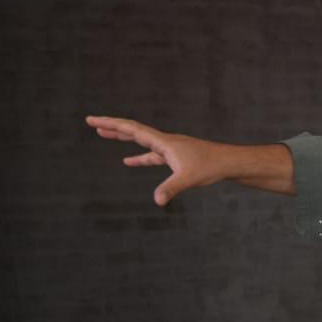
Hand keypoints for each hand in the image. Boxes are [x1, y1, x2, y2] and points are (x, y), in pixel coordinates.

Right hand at [87, 115, 225, 205]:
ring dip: (122, 138)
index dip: (111, 124)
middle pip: (133, 131)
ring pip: (141, 141)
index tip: (92, 119)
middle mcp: (165, 142)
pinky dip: (139, 157)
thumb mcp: (188, 179)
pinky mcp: (175, 158)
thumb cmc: (211, 167)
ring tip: (103, 134)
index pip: (132, 129)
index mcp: (164, 142)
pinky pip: (152, 155)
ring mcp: (170, 149)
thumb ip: (171, 189)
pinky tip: (128, 161)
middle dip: (112, 127)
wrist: (230, 163)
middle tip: (91, 122)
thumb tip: (158, 201)